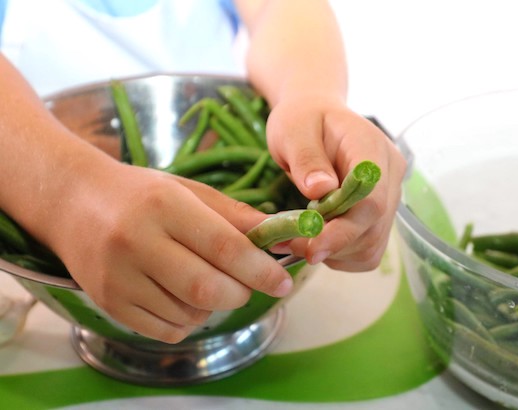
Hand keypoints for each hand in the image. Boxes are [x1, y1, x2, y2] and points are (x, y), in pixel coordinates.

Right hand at [45, 161, 291, 342]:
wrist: (72, 201)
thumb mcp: (190, 192)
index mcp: (164, 205)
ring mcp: (117, 277)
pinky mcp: (107, 303)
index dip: (260, 269)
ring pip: (189, 314)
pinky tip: (182, 297)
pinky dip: (189, 320)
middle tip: (246, 284)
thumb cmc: (141, 194)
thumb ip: (238, 217)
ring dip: (214, 306)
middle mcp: (136, 241)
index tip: (283, 281)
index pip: (224, 247)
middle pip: (208, 288)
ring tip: (207, 281)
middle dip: (240, 293)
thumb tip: (285, 240)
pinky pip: (166, 330)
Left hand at [265, 94, 406, 270]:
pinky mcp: (379, 214)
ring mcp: (388, 196)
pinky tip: (317, 240)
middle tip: (290, 245)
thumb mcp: (293, 130)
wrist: (314, 115)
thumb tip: (320, 190)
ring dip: (335, 253)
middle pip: (372, 227)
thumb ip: (306, 158)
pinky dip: (341, 254)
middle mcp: (390, 175)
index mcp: (371, 148)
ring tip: (297, 242)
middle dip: (332, 244)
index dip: (344, 229)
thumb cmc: (302, 119)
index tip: (311, 245)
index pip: (371, 199)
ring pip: (371, 244)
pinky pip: (367, 249)